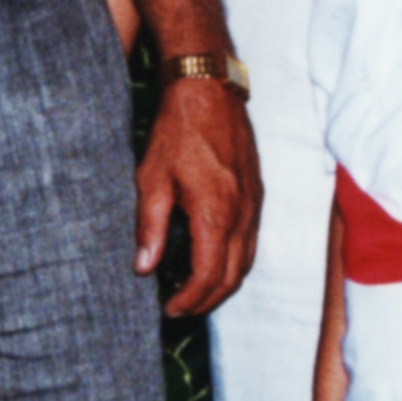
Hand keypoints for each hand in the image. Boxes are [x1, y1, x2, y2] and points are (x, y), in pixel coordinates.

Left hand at [135, 76, 260, 315]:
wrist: (210, 91)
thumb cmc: (178, 131)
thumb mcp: (152, 178)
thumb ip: (150, 226)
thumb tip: (144, 266)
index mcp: (216, 213)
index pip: (209, 276)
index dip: (190, 300)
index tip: (169, 309)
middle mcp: (242, 214)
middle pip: (233, 277)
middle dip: (207, 300)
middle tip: (181, 310)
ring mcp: (254, 205)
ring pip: (246, 262)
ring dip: (223, 285)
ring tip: (195, 294)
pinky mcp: (257, 195)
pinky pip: (251, 242)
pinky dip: (234, 262)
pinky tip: (213, 262)